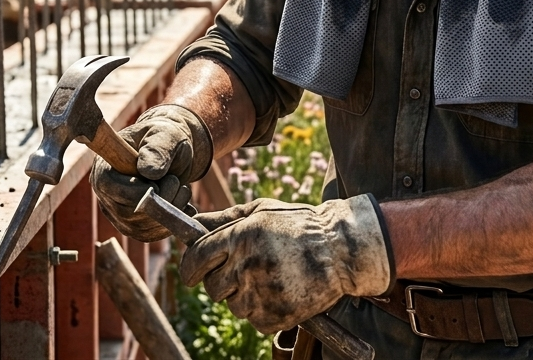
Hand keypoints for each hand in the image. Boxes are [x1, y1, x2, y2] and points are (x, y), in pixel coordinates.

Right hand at [90, 105, 212, 241]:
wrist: (173, 150)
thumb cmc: (165, 138)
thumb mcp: (165, 135)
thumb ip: (157, 149)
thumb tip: (148, 172)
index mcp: (104, 167)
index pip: (110, 188)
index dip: (138, 191)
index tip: (162, 182)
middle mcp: (106, 192)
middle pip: (126, 213)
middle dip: (160, 202)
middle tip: (176, 181)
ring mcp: (117, 211)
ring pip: (140, 228)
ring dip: (169, 212)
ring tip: (181, 190)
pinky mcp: (132, 224)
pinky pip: (149, 235)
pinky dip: (171, 223)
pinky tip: (183, 206)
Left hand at [180, 195, 391, 333]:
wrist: (342, 250)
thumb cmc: (300, 226)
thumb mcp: (263, 211)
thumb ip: (225, 218)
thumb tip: (193, 222)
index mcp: (241, 236)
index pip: (197, 259)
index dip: (190, 268)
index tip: (192, 272)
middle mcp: (248, 265)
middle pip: (212, 288)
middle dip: (221, 282)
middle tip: (242, 272)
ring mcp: (262, 293)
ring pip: (233, 306)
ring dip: (244, 297)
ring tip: (269, 279)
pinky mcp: (276, 316)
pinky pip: (254, 320)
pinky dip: (263, 311)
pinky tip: (280, 292)